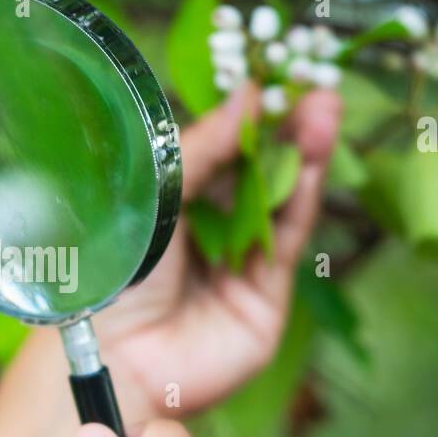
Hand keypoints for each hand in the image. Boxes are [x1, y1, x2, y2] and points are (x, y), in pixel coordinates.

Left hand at [97, 84, 340, 417]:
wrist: (114, 357)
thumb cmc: (113, 277)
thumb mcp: (153, 199)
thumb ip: (200, 152)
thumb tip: (245, 97)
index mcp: (170, 209)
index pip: (218, 155)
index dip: (247, 120)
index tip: (270, 79)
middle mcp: (207, 234)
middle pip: (257, 174)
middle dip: (286, 130)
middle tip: (313, 86)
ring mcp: (239, 266)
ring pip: (280, 202)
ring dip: (305, 156)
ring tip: (325, 109)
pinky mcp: (264, 298)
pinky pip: (285, 240)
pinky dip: (301, 199)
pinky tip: (312, 160)